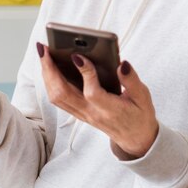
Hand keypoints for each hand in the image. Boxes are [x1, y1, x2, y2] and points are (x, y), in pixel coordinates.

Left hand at [38, 43, 157, 159]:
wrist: (135, 139)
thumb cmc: (139, 115)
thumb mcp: (143, 97)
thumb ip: (132, 80)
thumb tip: (122, 64)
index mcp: (109, 109)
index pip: (92, 92)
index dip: (84, 73)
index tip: (78, 55)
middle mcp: (91, 113)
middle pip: (63, 94)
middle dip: (51, 70)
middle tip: (45, 48)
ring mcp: (82, 114)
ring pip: (56, 96)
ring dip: (47, 74)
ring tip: (44, 52)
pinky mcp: (77, 112)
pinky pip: (58, 98)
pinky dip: (50, 81)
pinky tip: (49, 65)